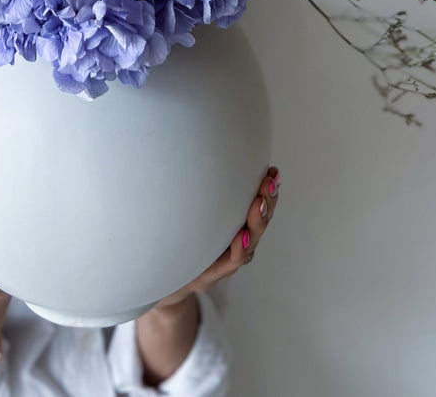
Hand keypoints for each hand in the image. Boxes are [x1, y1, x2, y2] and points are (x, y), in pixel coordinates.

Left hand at [153, 166, 280, 309]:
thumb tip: (200, 155)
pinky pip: (231, 262)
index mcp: (234, 228)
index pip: (257, 208)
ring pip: (249, 241)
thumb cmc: (180, 243)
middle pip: (258, 223)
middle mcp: (235, 245)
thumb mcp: (192, 215)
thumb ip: (200, 192)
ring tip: (260, 201)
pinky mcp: (211, 275)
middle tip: (270, 182)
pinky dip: (239, 248)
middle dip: (267, 201)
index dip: (268, 192)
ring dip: (257, 220)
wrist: (162, 280)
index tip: (273, 172)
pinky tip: (242, 235)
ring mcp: (225, 260)